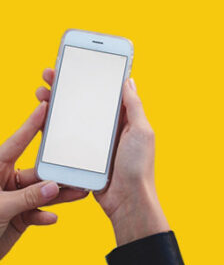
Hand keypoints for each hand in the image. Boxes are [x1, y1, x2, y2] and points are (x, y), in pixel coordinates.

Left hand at [0, 101, 86, 258]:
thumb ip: (27, 198)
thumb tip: (53, 188)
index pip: (16, 143)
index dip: (31, 125)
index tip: (45, 107)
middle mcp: (7, 181)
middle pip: (38, 171)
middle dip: (58, 172)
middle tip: (78, 167)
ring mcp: (15, 199)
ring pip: (43, 193)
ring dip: (60, 195)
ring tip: (80, 193)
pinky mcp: (20, 216)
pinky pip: (38, 212)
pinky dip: (45, 216)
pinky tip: (51, 218)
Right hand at [37, 70, 169, 245]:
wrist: (127, 201)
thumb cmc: (138, 166)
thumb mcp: (142, 131)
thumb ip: (134, 106)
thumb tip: (128, 80)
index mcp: (125, 119)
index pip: (105, 92)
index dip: (90, 77)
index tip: (74, 64)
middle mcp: (110, 128)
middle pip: (85, 102)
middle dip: (67, 87)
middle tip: (49, 75)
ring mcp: (95, 142)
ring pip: (72, 117)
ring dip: (56, 103)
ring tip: (41, 92)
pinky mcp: (83, 155)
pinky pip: (65, 138)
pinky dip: (53, 126)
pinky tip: (42, 116)